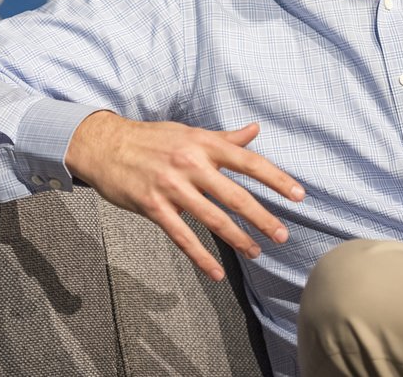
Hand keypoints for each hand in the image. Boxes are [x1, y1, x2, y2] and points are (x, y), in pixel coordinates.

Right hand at [64, 111, 304, 280]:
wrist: (104, 145)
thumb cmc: (150, 139)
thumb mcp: (188, 132)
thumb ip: (223, 137)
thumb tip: (254, 130)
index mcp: (202, 143)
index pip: (247, 161)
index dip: (275, 179)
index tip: (298, 195)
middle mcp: (190, 163)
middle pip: (235, 194)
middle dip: (261, 218)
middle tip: (282, 235)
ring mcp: (171, 186)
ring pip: (212, 218)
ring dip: (237, 239)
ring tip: (257, 253)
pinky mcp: (154, 207)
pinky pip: (182, 237)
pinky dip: (200, 257)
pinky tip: (216, 272)